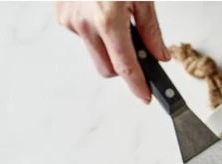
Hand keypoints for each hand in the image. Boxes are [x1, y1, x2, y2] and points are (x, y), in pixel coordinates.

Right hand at [55, 1, 169, 102]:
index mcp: (108, 18)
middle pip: (107, 69)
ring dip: (108, 46)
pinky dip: (95, 30)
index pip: (125, 66)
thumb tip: (160, 55)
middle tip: (137, 53)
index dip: (137, 85)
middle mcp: (85, 23)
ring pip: (95, 53)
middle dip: (123, 67)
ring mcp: (70, 20)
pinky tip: (100, 9)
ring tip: (116, 18)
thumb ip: (151, 30)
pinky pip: (83, 35)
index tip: (146, 96)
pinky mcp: (61, 15)